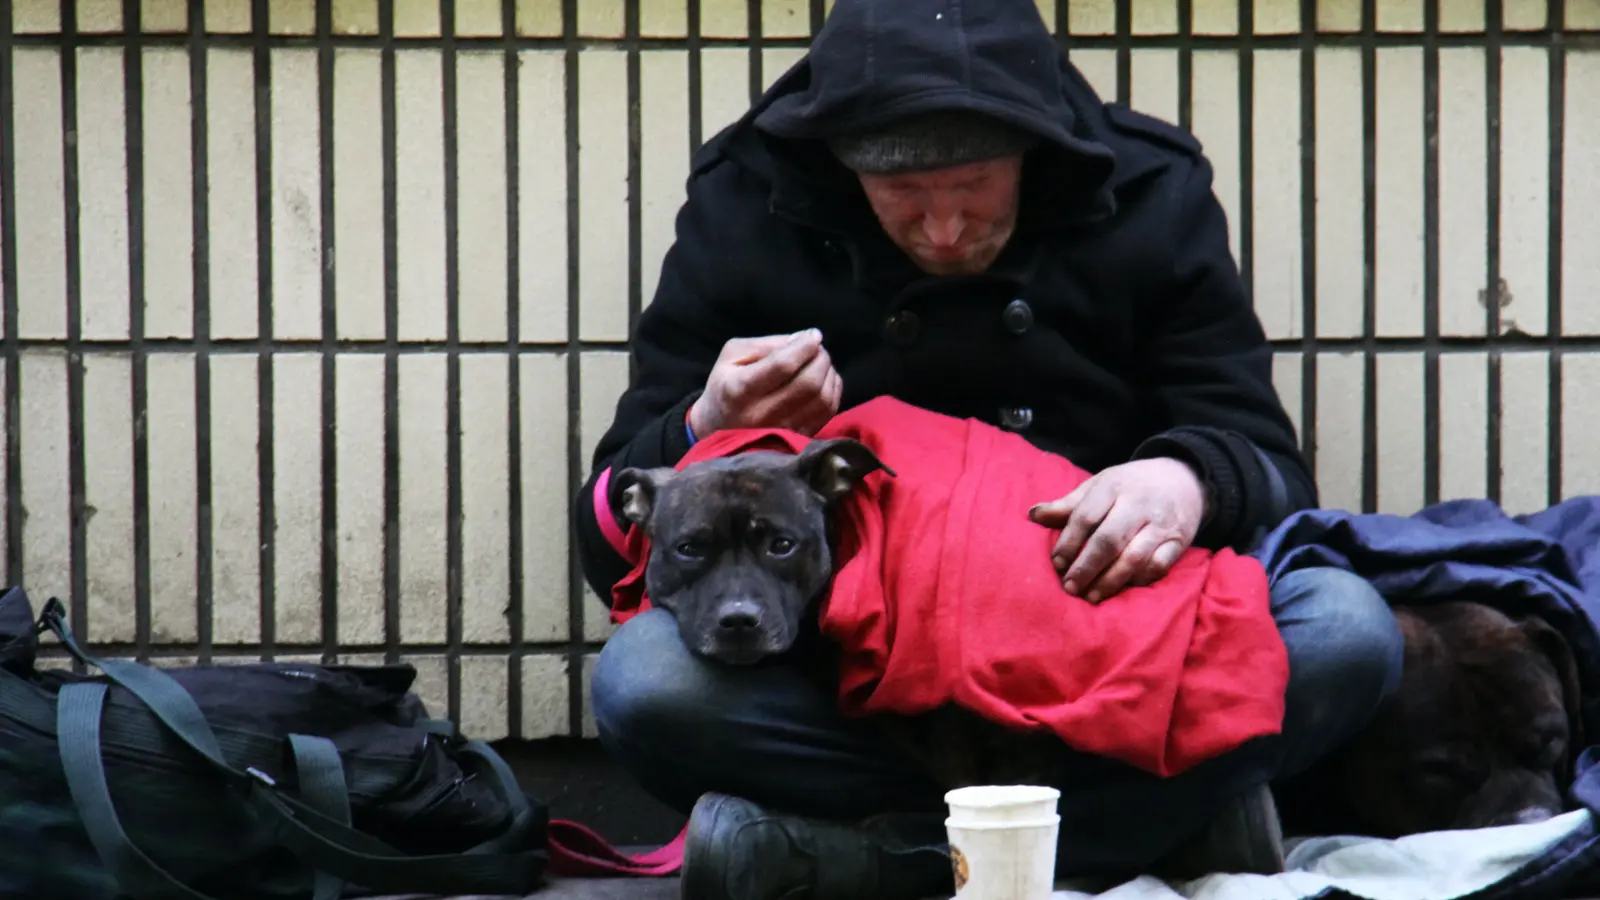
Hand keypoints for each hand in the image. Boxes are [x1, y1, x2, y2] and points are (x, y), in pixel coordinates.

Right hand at [688, 330, 842, 437]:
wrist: (718, 427)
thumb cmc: (726, 385)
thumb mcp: (733, 355)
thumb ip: (767, 344)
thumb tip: (804, 339)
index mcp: (740, 389)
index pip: (782, 365)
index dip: (804, 346)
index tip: (813, 335)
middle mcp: (761, 415)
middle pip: (808, 383)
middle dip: (820, 358)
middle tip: (818, 349)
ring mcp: (781, 431)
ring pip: (822, 399)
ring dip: (829, 374)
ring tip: (821, 362)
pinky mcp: (796, 439)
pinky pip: (827, 413)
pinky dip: (833, 391)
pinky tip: (825, 380)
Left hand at [1027, 457, 1208, 603]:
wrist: (1184, 479)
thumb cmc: (1131, 485)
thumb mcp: (1100, 486)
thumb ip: (1068, 505)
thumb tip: (1032, 515)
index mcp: (1113, 486)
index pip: (1085, 517)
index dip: (1068, 543)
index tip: (1056, 564)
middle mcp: (1138, 504)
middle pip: (1109, 540)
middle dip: (1086, 567)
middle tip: (1069, 587)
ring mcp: (1161, 524)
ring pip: (1134, 557)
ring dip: (1110, 581)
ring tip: (1091, 596)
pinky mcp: (1179, 542)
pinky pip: (1158, 567)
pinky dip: (1138, 581)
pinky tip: (1121, 589)